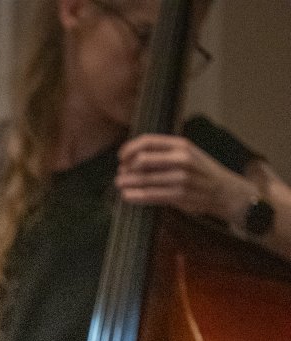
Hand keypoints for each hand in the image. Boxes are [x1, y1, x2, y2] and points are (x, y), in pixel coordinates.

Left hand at [117, 133, 252, 225]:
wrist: (224, 190)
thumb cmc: (199, 172)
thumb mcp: (186, 154)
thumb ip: (163, 153)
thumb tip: (131, 157)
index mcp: (181, 145)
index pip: (147, 141)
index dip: (129, 149)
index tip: (121, 157)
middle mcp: (181, 158)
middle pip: (142, 160)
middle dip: (126, 168)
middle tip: (121, 174)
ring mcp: (181, 177)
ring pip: (144, 179)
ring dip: (127, 183)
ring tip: (120, 184)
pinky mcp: (180, 195)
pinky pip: (151, 195)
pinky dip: (135, 196)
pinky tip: (127, 196)